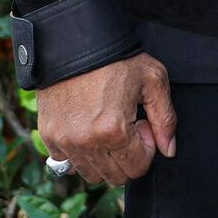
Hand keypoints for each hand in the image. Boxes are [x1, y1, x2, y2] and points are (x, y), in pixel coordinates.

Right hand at [35, 51, 175, 185]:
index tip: (141, 124)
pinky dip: (79, 152)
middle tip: (126, 125)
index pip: (137, 169)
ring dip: (103, 158)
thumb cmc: (117, 57)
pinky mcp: (48, 135)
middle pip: (114, 177)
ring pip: (90, 174)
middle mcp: (85, 143)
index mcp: (113, 131)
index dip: (146, 148)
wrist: (74, 40)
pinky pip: (66, 162)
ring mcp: (64, 141)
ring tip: (107, 126)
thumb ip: (165, 119)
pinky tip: (87, 127)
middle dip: (127, 157)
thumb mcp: (153, 79)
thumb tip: (169, 150)